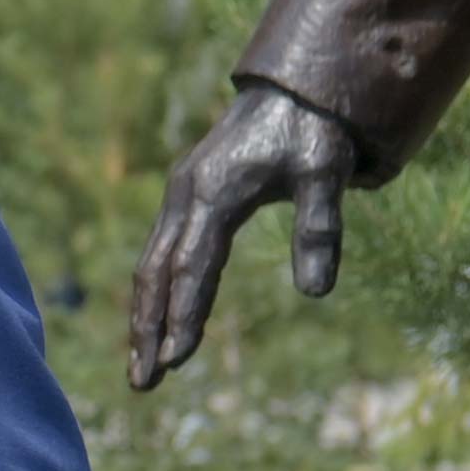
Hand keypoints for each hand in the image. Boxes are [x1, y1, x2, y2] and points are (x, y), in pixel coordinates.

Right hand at [130, 82, 358, 387]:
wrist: (292, 87)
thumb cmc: (314, 130)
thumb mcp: (327, 174)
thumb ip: (318, 229)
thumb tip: (316, 294)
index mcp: (213, 192)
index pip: (193, 266)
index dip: (185, 314)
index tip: (177, 361)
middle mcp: (184, 197)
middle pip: (155, 274)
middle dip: (147, 329)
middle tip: (142, 383)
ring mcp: (179, 199)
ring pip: (151, 267)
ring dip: (144, 318)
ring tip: (144, 367)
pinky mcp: (185, 201)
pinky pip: (160, 255)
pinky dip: (155, 294)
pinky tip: (158, 322)